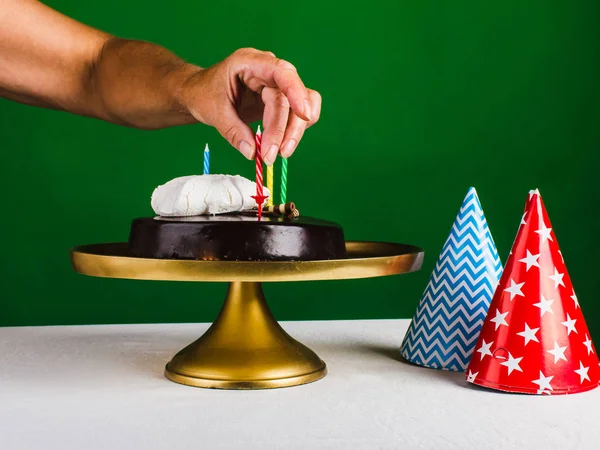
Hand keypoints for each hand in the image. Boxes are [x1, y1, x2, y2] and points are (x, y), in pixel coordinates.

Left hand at [179, 48, 320, 163]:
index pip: (282, 72)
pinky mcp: (279, 101)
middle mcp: (267, 71)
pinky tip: (279, 146)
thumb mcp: (213, 112)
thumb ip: (233, 131)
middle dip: (285, 129)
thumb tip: (252, 152)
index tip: (304, 115)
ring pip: (299, 108)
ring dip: (293, 133)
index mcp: (250, 62)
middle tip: (270, 155)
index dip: (297, 91)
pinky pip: (295, 116)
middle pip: (291, 97)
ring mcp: (275, 86)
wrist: (199, 94)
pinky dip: (292, 132)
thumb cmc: (203, 94)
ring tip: (276, 154)